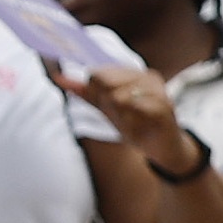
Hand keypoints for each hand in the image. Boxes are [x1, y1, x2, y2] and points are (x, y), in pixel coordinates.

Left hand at [61, 61, 188, 164]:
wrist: (162, 148)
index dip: (95, 94)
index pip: (97, 74)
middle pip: (105, 81)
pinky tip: (140, 127)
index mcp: (133, 73)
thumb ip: (85, 93)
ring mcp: (157, 90)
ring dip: (119, 116)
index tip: (108, 107)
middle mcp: (146, 77)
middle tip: (123, 116)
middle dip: (106, 104)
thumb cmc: (136, 124)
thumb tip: (58, 77)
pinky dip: (131, 122)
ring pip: (117, 96)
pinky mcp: (164, 106)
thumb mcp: (107, 108)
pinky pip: (134, 108)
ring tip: (133, 122)